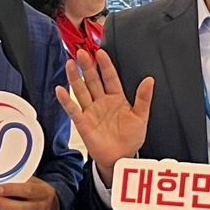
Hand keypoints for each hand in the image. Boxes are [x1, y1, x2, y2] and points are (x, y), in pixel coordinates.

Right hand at [54, 49, 153, 184]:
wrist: (121, 157)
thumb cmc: (130, 139)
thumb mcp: (141, 116)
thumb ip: (144, 98)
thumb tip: (150, 80)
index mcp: (117, 98)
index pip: (110, 77)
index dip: (105, 65)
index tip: (101, 52)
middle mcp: (102, 102)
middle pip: (93, 80)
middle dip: (88, 66)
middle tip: (82, 53)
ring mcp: (91, 111)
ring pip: (81, 91)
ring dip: (75, 78)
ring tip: (71, 64)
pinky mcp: (83, 122)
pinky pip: (72, 109)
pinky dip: (66, 100)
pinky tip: (60, 90)